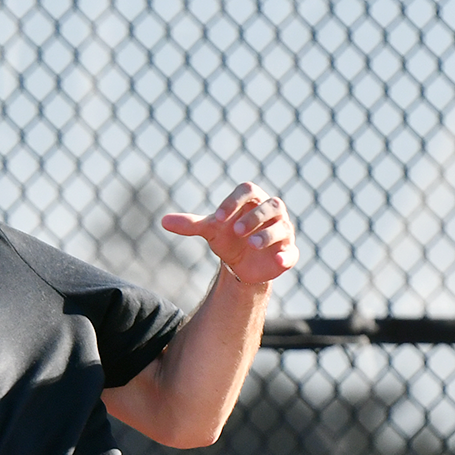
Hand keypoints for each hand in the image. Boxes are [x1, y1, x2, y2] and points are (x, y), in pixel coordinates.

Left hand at [160, 182, 298, 287]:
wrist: (241, 264)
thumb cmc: (228, 238)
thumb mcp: (210, 230)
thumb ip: (190, 225)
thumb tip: (163, 221)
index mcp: (252, 200)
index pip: (248, 190)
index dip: (234, 201)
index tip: (218, 217)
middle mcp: (272, 212)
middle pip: (271, 205)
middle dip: (254, 217)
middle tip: (236, 231)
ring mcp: (283, 232)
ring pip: (282, 227)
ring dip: (267, 234)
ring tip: (250, 244)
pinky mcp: (287, 252)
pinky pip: (291, 252)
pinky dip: (286, 255)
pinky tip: (277, 261)